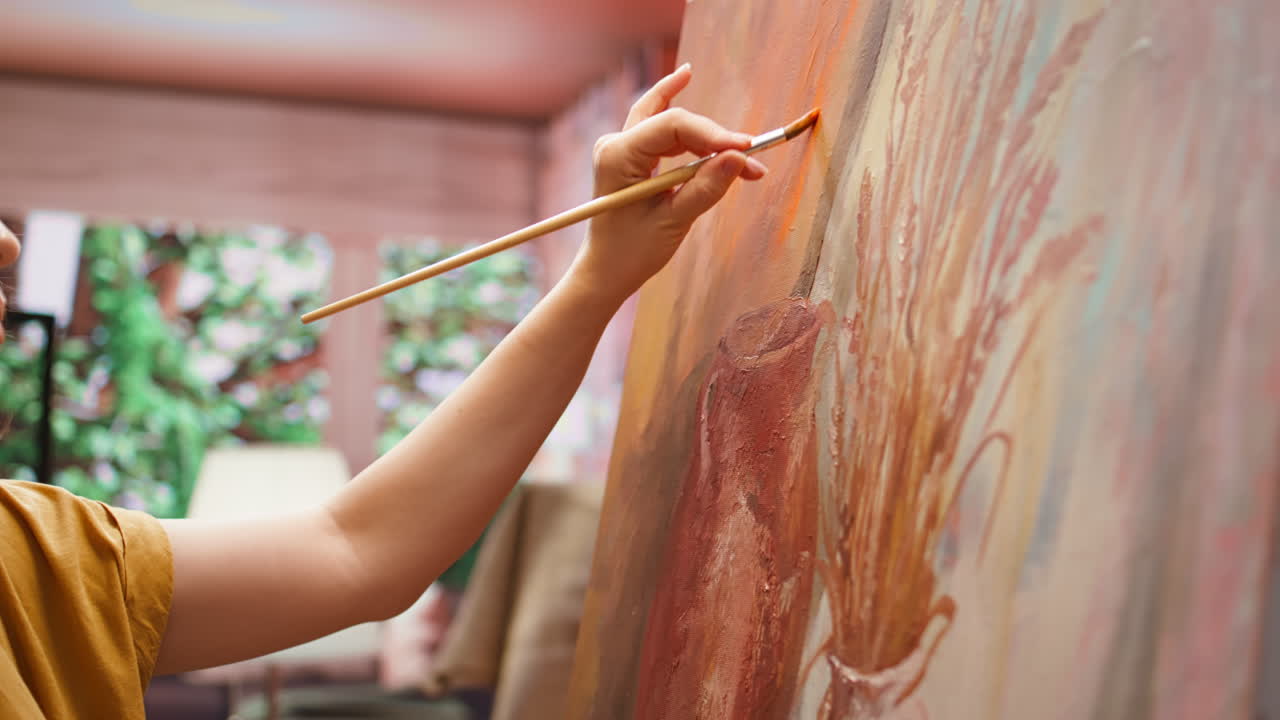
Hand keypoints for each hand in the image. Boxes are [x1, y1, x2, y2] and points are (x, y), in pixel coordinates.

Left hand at [571, 64, 767, 300]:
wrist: (607, 270)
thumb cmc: (633, 251)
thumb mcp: (674, 222)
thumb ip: (706, 188)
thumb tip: (739, 158)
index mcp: (618, 156)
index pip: (671, 125)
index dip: (712, 133)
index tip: (745, 149)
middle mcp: (616, 144)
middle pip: (673, 119)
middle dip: (714, 136)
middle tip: (753, 151)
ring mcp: (622, 148)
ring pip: (671, 123)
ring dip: (708, 138)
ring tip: (746, 155)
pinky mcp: (633, 156)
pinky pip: (665, 134)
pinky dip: (694, 142)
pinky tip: (700, 102)